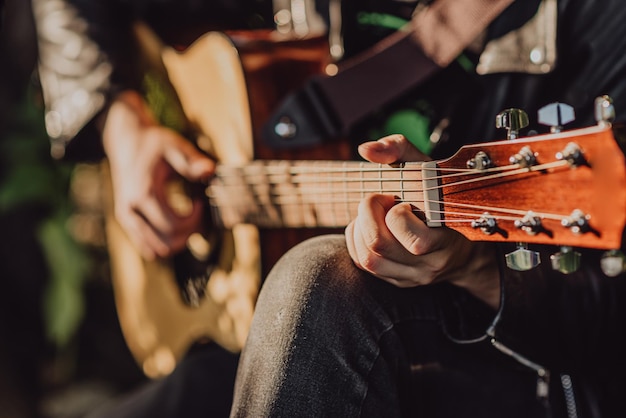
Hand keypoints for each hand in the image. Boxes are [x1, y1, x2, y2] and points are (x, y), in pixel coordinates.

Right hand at [102, 90, 214, 259]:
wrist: (126, 140)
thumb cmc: (154, 143)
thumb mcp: (175, 146)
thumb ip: (192, 161)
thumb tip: (210, 170)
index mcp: (143, 194)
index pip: (174, 226)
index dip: (195, 220)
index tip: (201, 202)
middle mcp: (130, 211)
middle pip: (167, 244)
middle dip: (189, 233)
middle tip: (199, 213)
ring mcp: (126, 219)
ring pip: (157, 251)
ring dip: (178, 240)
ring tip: (188, 218)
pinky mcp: (126, 222)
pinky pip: (148, 248)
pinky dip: (166, 242)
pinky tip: (175, 222)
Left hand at [345, 134, 500, 308]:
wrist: (462, 243)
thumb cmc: (441, 198)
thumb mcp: (429, 168)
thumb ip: (399, 149)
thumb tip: (366, 149)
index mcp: (446, 239)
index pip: (416, 240)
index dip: (397, 215)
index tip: (398, 199)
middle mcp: (430, 263)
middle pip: (380, 246)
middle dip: (368, 215)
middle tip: (377, 200)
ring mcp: (412, 276)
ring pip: (368, 259)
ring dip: (360, 229)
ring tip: (372, 214)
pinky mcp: (397, 280)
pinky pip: (362, 264)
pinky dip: (356, 241)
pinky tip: (367, 226)